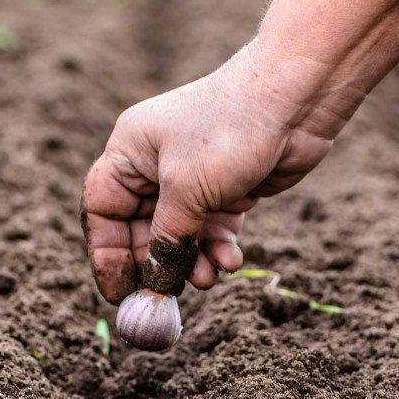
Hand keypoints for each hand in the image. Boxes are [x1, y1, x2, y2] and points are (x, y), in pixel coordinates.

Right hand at [81, 49, 333, 302]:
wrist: (296, 101)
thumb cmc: (229, 132)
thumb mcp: (187, 190)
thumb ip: (167, 240)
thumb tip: (154, 283)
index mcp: (130, 152)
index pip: (103, 210)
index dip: (107, 254)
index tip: (118, 293)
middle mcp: (156, 164)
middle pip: (142, 229)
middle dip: (158, 263)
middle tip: (169, 297)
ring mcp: (194, 177)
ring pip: (182, 235)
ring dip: (193, 261)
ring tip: (209, 278)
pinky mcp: (228, 189)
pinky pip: (213, 230)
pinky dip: (219, 248)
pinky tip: (231, 261)